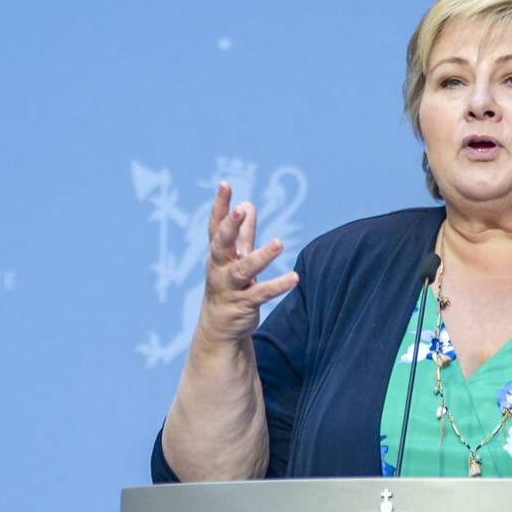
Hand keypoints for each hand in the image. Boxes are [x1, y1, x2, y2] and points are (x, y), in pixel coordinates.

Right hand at [197, 181, 298, 346]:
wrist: (219, 327)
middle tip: (240, 209)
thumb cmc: (228, 285)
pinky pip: (261, 294)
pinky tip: (294, 278)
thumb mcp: (235, 257)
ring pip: (243, 270)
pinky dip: (277, 286)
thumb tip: (248, 204)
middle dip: (230, 226)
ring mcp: (230, 287)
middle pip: (221, 244)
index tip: (226, 184)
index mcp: (218, 253)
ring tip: (279, 243)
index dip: (221, 205)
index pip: (216, 226)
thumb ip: (243, 233)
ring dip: (261, 256)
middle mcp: (219, 268)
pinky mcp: (243, 305)